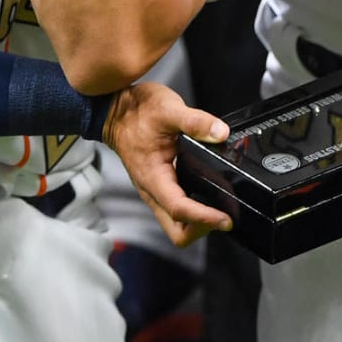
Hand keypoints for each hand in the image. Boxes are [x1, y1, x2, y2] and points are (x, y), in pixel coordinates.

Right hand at [102, 82, 233, 246]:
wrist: (116, 110)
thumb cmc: (136, 111)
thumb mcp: (168, 109)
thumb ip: (195, 121)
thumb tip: (220, 133)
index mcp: (152, 177)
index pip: (179, 210)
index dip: (205, 218)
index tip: (226, 218)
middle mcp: (151, 190)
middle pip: (177, 232)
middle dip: (202, 229)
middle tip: (223, 215)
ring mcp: (154, 191)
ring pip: (177, 225)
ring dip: (199, 222)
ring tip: (219, 207)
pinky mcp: (158, 186)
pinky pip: (176, 210)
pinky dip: (194, 210)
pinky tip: (207, 193)